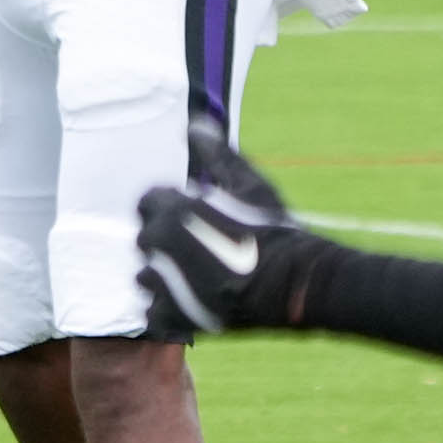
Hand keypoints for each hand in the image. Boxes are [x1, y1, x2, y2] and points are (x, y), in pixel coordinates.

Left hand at [134, 122, 328, 337]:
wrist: (298, 285)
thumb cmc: (276, 232)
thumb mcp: (250, 185)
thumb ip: (217, 154)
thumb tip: (196, 123)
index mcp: (176, 211)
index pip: (147, 202)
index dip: (168, 207)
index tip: (191, 215)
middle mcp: (164, 246)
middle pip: (145, 239)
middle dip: (165, 240)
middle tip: (199, 246)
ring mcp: (167, 285)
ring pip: (145, 277)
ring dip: (162, 275)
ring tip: (194, 275)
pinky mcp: (177, 319)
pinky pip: (154, 313)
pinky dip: (169, 309)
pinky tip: (194, 301)